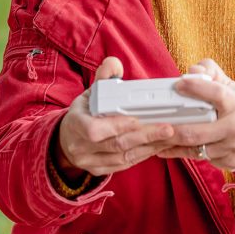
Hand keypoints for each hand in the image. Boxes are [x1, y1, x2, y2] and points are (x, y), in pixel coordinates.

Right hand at [53, 56, 177, 177]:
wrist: (66, 140)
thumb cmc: (83, 113)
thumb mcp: (88, 93)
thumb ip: (103, 78)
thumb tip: (114, 63)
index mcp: (75, 124)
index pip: (94, 130)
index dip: (116, 126)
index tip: (137, 120)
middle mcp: (80, 146)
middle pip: (115, 144)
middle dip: (144, 136)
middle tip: (167, 128)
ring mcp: (90, 161)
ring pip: (123, 157)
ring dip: (148, 147)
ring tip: (169, 136)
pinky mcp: (100, 170)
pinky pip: (124, 165)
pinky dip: (143, 155)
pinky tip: (158, 146)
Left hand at [156, 59, 234, 170]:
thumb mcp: (232, 87)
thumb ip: (211, 73)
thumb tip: (193, 71)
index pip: (215, 93)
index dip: (195, 88)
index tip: (178, 84)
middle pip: (196, 132)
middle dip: (172, 130)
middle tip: (155, 125)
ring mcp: (234, 148)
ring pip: (195, 148)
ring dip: (175, 144)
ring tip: (158, 137)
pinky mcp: (231, 163)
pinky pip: (202, 158)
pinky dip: (186, 152)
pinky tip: (172, 148)